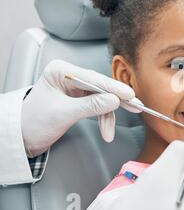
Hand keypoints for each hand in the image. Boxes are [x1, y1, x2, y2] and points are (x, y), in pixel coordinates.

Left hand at [21, 60, 140, 156]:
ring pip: (102, 98)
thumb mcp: (63, 114)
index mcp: (60, 71)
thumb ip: (90, 106)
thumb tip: (114, 101)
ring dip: (108, 116)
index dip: (113, 88)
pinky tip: (106, 131)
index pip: (93, 78)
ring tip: (110, 132)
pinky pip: (98, 106)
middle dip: (116, 101)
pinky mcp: (79, 98)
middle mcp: (69, 75)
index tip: (130, 95)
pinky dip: (103, 119)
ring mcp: (75, 87)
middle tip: (136, 106)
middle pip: (100, 86)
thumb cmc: (33, 123)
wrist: (22, 137)